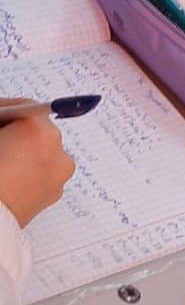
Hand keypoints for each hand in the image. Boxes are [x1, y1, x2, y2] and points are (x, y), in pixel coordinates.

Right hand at [0, 114, 73, 228]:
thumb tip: (1, 119)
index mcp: (40, 133)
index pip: (22, 106)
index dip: (3, 110)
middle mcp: (58, 154)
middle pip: (34, 130)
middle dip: (11, 131)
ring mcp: (58, 178)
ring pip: (38, 152)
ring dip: (19, 151)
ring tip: (0, 161)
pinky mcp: (51, 197)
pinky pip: (39, 173)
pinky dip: (24, 169)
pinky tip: (4, 177)